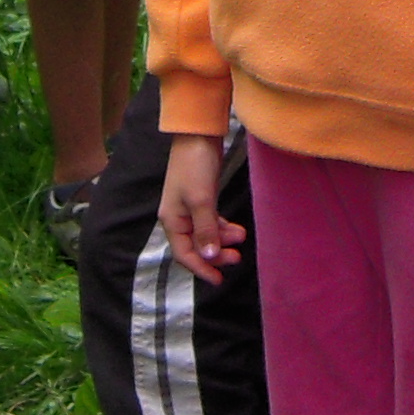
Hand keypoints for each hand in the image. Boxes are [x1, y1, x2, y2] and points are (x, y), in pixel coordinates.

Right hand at [158, 134, 244, 285]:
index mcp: (172, 220)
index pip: (184, 254)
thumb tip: (209, 257)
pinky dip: (223, 228)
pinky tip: (236, 229)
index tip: (219, 280)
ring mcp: (189, 208)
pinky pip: (211, 222)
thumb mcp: (201, 200)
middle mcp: (178, 217)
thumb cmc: (195, 166)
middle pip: (196, 247)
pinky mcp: (201, 199)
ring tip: (241, 240)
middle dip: (216, 256)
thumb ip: (206, 230)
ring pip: (206, 235)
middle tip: (236, 258)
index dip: (201, 269)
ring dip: (222, 241)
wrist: (198, 135)